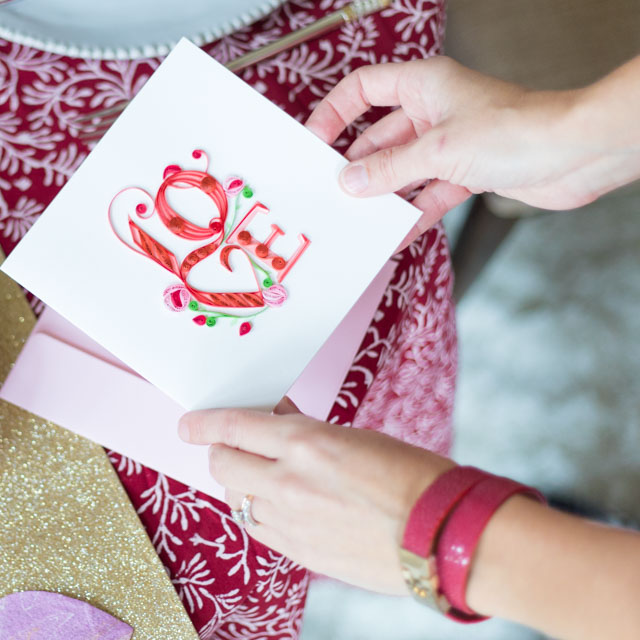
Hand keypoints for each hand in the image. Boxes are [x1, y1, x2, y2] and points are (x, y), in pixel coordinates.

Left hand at [178, 399, 453, 592]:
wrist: (439, 532)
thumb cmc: (408, 474)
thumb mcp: (353, 437)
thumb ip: (305, 436)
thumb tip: (275, 429)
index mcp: (305, 441)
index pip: (234, 426)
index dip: (205, 423)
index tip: (190, 423)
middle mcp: (288, 481)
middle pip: (223, 464)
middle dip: (222, 451)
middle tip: (233, 448)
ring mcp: (291, 521)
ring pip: (237, 500)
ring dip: (243, 485)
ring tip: (267, 478)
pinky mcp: (299, 553)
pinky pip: (258, 529)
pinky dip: (259, 513)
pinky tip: (278, 507)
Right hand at [306, 57, 634, 248]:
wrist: (573, 156)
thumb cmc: (516, 130)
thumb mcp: (437, 149)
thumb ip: (389, 168)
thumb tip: (349, 182)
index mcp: (424, 85)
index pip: (364, 90)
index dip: (334, 113)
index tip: (314, 142)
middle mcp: (434, 111)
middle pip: (380, 136)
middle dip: (357, 165)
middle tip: (333, 192)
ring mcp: (449, 144)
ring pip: (402, 170)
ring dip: (383, 195)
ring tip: (358, 219)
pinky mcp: (465, 173)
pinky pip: (427, 195)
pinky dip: (413, 215)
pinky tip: (395, 237)